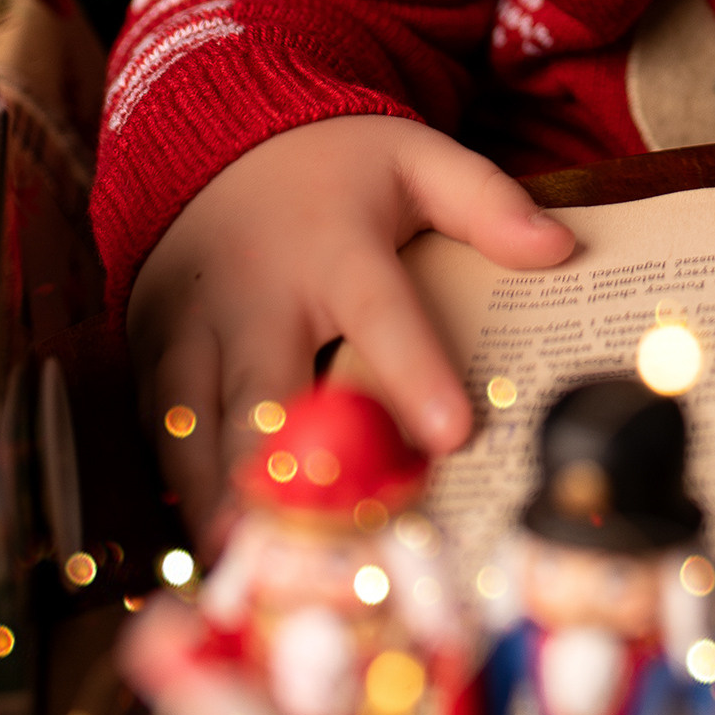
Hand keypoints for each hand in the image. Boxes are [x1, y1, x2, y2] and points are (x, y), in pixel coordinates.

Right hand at [127, 113, 575, 548]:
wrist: (216, 139)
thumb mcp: (418, 159)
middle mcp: (258, 297)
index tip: (453, 436)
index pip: (382, 316)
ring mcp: (195, 329)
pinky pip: (162, 431)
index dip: (415, 376)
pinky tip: (210, 550)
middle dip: (292, 479)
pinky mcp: (154, 354)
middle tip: (327, 550)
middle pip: (268, 398)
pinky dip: (182, 490)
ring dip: (226, 505)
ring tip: (254, 575)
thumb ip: (487, 203)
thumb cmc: (333, 165)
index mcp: (335, 250)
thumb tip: (561, 250)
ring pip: (201, 430)